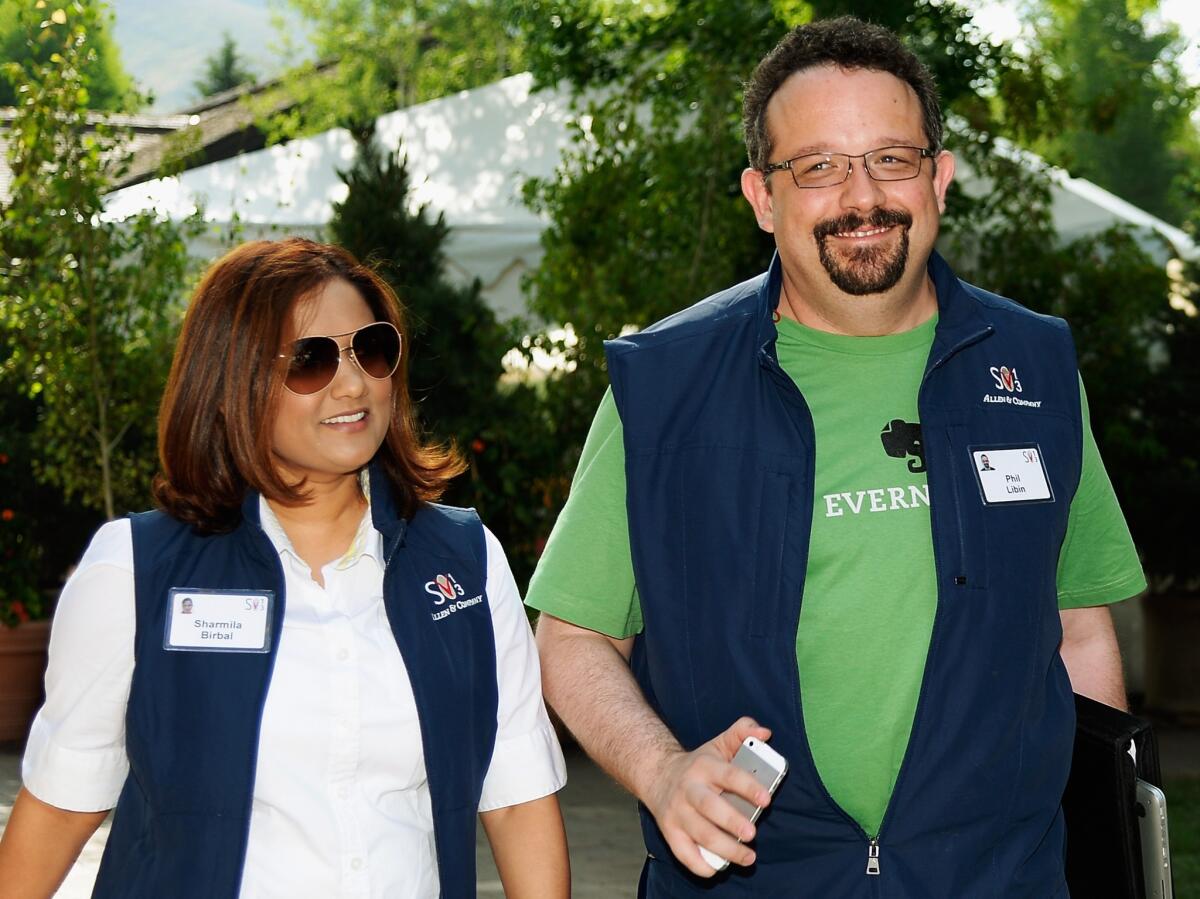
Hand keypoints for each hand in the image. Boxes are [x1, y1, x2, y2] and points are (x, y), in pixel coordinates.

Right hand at [642, 717, 772, 876]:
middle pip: (710, 807)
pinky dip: (700, 864)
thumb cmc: (699, 764)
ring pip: (700, 834)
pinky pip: (683, 853)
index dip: (748, 786)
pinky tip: (718, 868)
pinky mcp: (670, 831)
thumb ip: (742, 732)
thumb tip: (764, 733)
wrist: (658, 775)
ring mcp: (677, 812)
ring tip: (748, 857)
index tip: (767, 799)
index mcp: (704, 766)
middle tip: (752, 834)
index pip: (728, 775)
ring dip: (725, 849)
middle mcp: (689, 789)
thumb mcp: (719, 743)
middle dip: (732, 822)